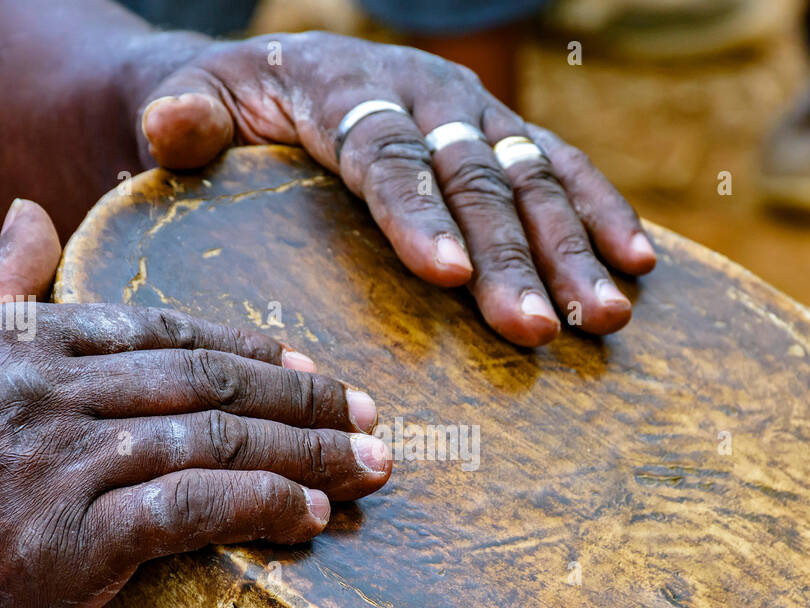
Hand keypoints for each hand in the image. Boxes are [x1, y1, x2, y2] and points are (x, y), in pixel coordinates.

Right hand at [0, 200, 390, 607]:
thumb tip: (31, 214)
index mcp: (26, 339)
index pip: (167, 332)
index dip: (251, 349)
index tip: (310, 369)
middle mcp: (53, 390)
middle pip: (210, 380)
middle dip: (304, 399)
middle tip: (370, 413)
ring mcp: (64, 463)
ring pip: (217, 439)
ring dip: (308, 453)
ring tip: (371, 464)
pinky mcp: (71, 540)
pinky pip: (193, 510)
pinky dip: (263, 507)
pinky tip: (312, 515)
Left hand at [132, 32, 655, 345]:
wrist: (271, 74)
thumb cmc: (227, 107)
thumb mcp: (188, 100)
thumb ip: (180, 117)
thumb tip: (170, 127)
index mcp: (345, 86)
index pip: (385, 152)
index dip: (419, 214)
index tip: (451, 280)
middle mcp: (422, 92)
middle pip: (474, 176)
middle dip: (513, 257)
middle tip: (539, 332)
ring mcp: (472, 112)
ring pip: (533, 176)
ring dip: (574, 249)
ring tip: (606, 318)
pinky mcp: (503, 134)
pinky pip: (564, 168)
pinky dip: (603, 213)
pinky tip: (639, 265)